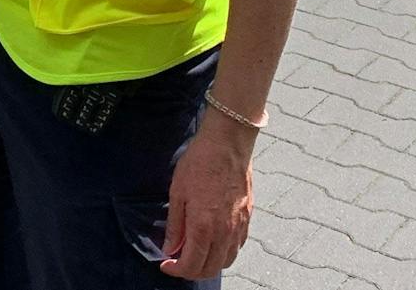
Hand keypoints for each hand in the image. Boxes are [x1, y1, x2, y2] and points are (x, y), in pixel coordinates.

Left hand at [161, 117, 254, 279]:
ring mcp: (239, 227)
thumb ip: (175, 226)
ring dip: (209, 264)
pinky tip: (212, 242)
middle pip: (210, 269)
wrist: (227, 145)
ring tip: (194, 254)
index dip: (177, 270)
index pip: (192, 265)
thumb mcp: (177, 193)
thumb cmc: (199, 164)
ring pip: (226, 261)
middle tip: (178, 262)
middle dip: (192, 271)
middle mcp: (224, 232)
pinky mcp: (248, 219)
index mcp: (204, 227)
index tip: (166, 265)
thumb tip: (170, 249)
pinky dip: (223, 253)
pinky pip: (237, 247)